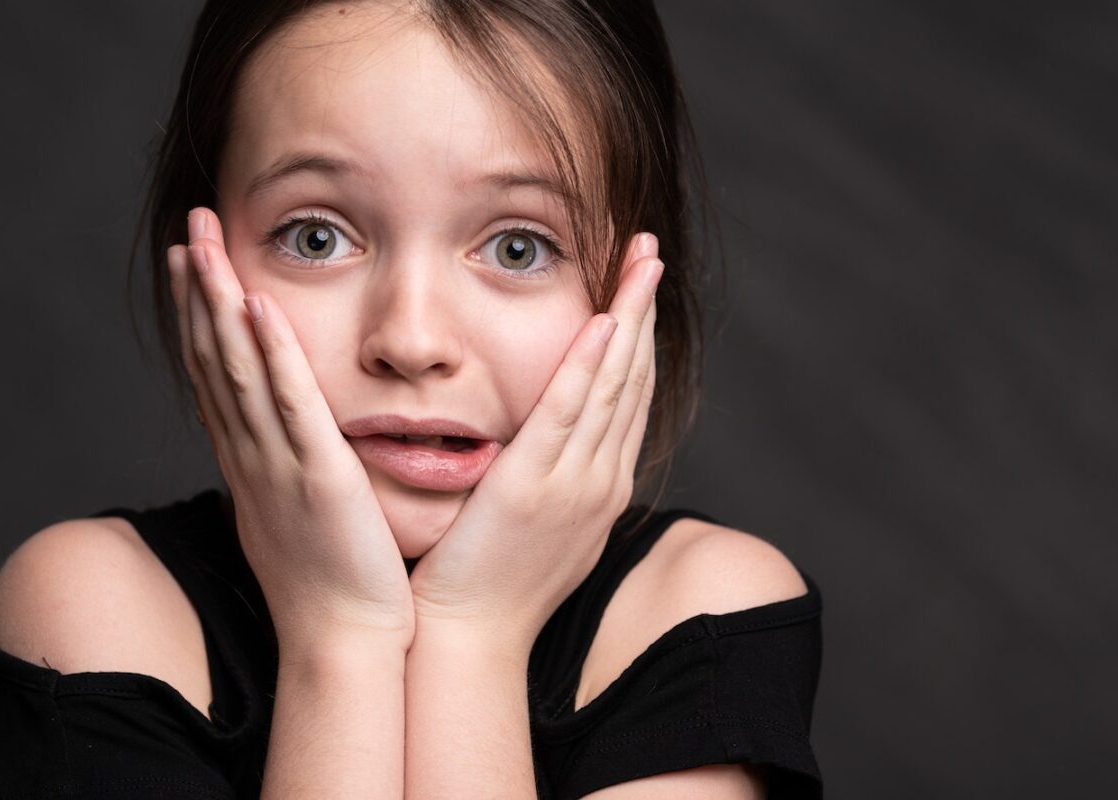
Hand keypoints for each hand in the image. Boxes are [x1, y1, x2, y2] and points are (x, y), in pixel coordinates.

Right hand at [168, 207, 413, 655]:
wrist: (341, 640)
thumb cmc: (330, 582)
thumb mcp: (297, 513)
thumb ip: (290, 468)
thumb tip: (288, 442)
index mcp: (249, 461)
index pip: (214, 373)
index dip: (197, 313)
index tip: (189, 260)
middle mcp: (251, 454)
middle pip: (214, 356)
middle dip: (198, 287)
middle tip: (190, 224)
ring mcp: (278, 463)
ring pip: (239, 367)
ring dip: (218, 300)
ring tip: (205, 239)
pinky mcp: (317, 476)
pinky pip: (289, 403)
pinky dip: (271, 351)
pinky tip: (257, 303)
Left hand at [406, 232, 661, 648]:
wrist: (467, 638)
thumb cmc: (484, 582)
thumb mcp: (531, 523)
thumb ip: (546, 476)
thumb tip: (543, 442)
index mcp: (600, 487)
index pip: (629, 396)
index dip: (638, 335)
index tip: (638, 286)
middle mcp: (601, 480)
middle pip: (634, 377)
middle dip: (645, 308)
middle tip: (650, 249)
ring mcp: (576, 483)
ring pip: (614, 384)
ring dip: (629, 315)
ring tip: (640, 258)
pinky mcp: (535, 485)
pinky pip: (570, 412)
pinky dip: (592, 363)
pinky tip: (604, 319)